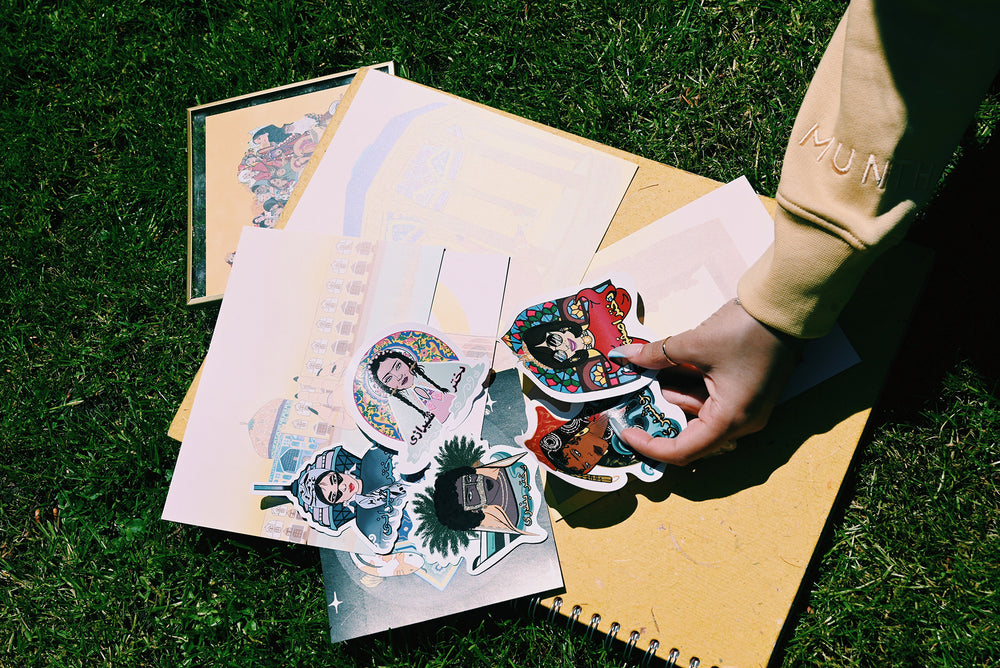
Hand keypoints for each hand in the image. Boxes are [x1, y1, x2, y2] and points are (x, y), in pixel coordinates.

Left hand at [610, 299, 801, 464]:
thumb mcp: (694, 344)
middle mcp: (743, 422)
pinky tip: (685, 358)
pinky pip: (714, 398)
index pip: (683, 450)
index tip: (627, 431)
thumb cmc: (746, 330)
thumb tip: (625, 356)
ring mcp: (749, 408)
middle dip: (666, 401)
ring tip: (668, 358)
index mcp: (730, 420)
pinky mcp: (749, 393)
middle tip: (648, 375)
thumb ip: (656, 355)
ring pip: (701, 409)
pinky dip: (695, 381)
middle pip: (691, 428)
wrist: (784, 308)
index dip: (650, 445)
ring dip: (680, 386)